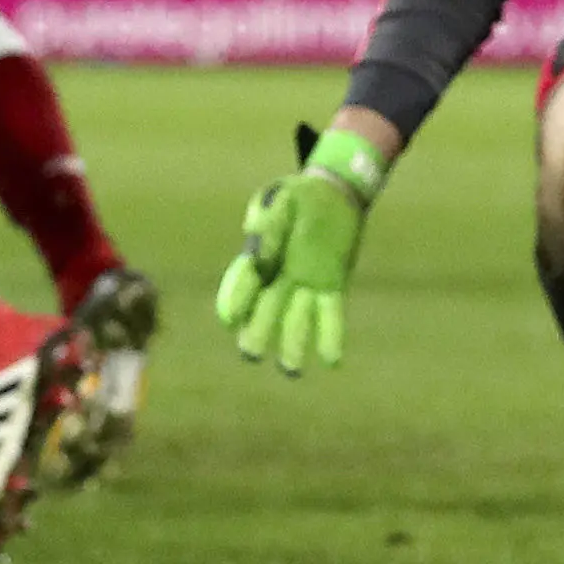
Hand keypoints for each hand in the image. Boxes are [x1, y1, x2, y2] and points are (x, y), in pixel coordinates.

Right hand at [215, 122, 386, 375]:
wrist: (333, 193)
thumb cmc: (299, 194)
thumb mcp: (280, 197)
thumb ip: (269, 218)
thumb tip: (252, 234)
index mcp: (258, 259)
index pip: (243, 286)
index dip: (236, 301)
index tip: (230, 318)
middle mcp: (278, 279)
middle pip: (265, 312)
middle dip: (257, 333)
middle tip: (251, 352)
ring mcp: (305, 285)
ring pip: (296, 321)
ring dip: (292, 345)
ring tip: (291, 370)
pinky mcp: (331, 286)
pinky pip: (330, 315)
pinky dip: (330, 337)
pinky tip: (331, 361)